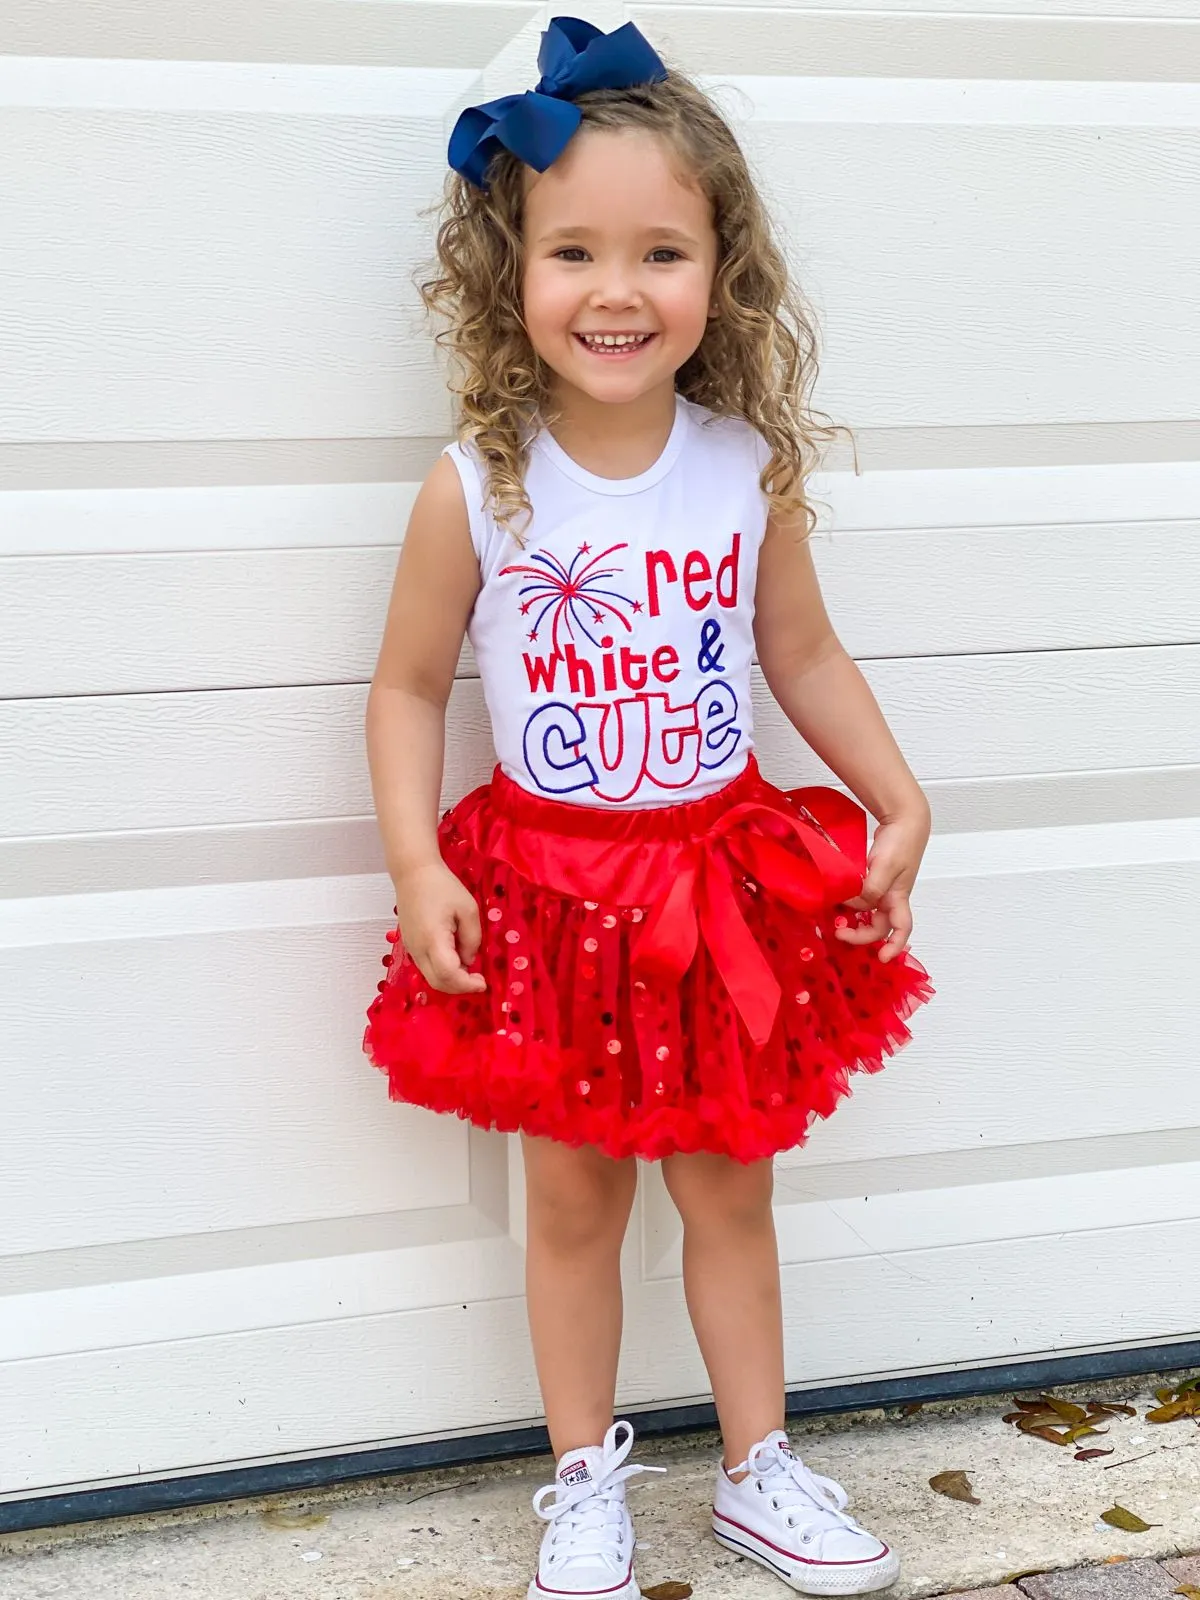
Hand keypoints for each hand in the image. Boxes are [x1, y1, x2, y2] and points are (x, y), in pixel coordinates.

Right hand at [393, 860, 486, 994]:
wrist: (413, 873)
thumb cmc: (442, 886)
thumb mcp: (468, 909)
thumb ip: (472, 938)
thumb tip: (469, 960)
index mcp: (433, 939)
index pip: (448, 975)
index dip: (467, 984)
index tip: (483, 982)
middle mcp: (418, 949)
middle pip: (437, 983)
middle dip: (460, 988)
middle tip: (478, 980)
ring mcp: (411, 949)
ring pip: (430, 977)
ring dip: (451, 981)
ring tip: (470, 971)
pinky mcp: (410, 945)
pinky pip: (426, 967)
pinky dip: (442, 972)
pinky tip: (456, 961)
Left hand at [834, 805, 930, 963]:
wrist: (904, 819)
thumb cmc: (901, 842)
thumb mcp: (885, 867)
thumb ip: (870, 889)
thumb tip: (853, 905)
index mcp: (898, 898)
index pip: (901, 929)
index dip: (894, 946)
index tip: (883, 958)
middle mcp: (890, 897)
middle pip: (878, 926)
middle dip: (860, 934)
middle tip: (839, 932)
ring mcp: (882, 887)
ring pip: (867, 912)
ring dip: (853, 919)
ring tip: (835, 919)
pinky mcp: (873, 877)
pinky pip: (861, 896)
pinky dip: (850, 902)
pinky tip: (837, 900)